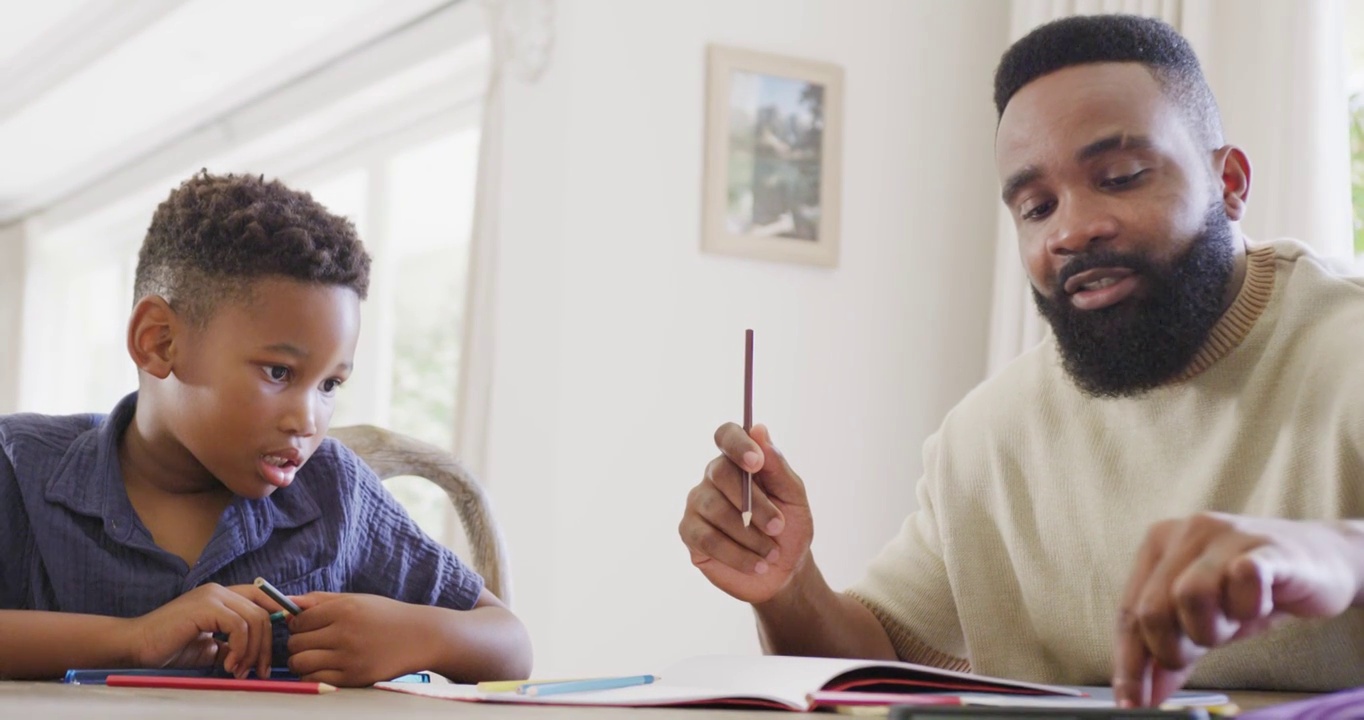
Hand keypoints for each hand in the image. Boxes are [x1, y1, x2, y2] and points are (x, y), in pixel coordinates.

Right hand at [128, 583, 278, 678]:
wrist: (136, 647)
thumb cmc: (169, 648)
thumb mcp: (210, 648)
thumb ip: (233, 644)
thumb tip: (255, 655)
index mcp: (223, 597)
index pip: (264, 598)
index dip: (280, 614)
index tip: (284, 640)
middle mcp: (220, 590)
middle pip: (264, 612)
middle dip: (266, 645)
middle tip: (258, 672)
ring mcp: (213, 596)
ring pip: (256, 619)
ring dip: (252, 651)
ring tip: (239, 671)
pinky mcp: (205, 606)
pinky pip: (240, 625)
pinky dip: (240, 648)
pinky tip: (229, 665)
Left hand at [286, 592, 428, 686]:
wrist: (419, 636)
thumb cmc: (385, 616)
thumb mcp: (355, 600)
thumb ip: (320, 600)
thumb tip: (286, 603)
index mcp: (344, 610)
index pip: (299, 620)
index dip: (297, 624)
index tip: (307, 626)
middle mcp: (344, 633)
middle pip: (296, 643)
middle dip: (297, 643)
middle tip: (310, 642)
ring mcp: (349, 657)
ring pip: (300, 663)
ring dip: (300, 661)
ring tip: (312, 657)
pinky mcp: (353, 678)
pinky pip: (314, 679)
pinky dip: (311, 675)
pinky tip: (322, 668)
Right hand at [678, 423, 813, 603]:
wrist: (783, 573)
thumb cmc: (789, 529)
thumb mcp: (793, 498)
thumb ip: (777, 466)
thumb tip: (758, 429)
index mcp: (739, 461)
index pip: (726, 435)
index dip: (738, 444)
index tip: (756, 463)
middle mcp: (713, 477)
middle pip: (720, 473)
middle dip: (754, 503)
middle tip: (778, 526)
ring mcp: (697, 504)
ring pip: (715, 510)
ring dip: (750, 535)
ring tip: (771, 553)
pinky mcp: (689, 533)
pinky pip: (707, 539)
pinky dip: (737, 554)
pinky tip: (756, 565)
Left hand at [1113, 513, 1363, 706]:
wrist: (1320, 563)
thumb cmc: (1251, 592)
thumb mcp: (1203, 622)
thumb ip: (1171, 650)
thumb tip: (1143, 695)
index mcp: (1158, 545)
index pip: (1128, 612)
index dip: (1129, 663)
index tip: (1132, 702)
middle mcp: (1186, 533)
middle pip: (1151, 610)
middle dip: (1171, 650)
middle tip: (1200, 652)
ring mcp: (1225, 536)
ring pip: (1190, 596)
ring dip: (1211, 629)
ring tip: (1232, 623)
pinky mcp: (1266, 548)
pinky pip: (1243, 578)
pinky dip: (1247, 606)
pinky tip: (1258, 605)